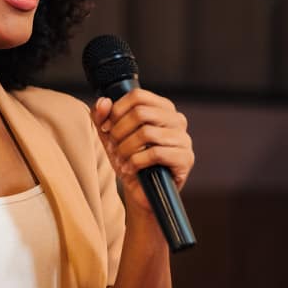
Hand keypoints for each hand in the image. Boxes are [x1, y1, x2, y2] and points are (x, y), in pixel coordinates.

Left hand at [91, 90, 194, 214]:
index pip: (137, 96)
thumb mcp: (110, 136)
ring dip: (125, 148)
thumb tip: (103, 102)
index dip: (116, 111)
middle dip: (119, 132)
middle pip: (140, 113)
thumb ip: (102, 117)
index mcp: (162, 108)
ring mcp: (184, 139)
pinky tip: (130, 169)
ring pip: (146, 133)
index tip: (106, 128)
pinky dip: (136, 162)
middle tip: (112, 147)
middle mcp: (177, 119)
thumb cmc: (129, 159)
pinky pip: (155, 153)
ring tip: (120, 159)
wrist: (141, 191)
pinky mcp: (185, 159)